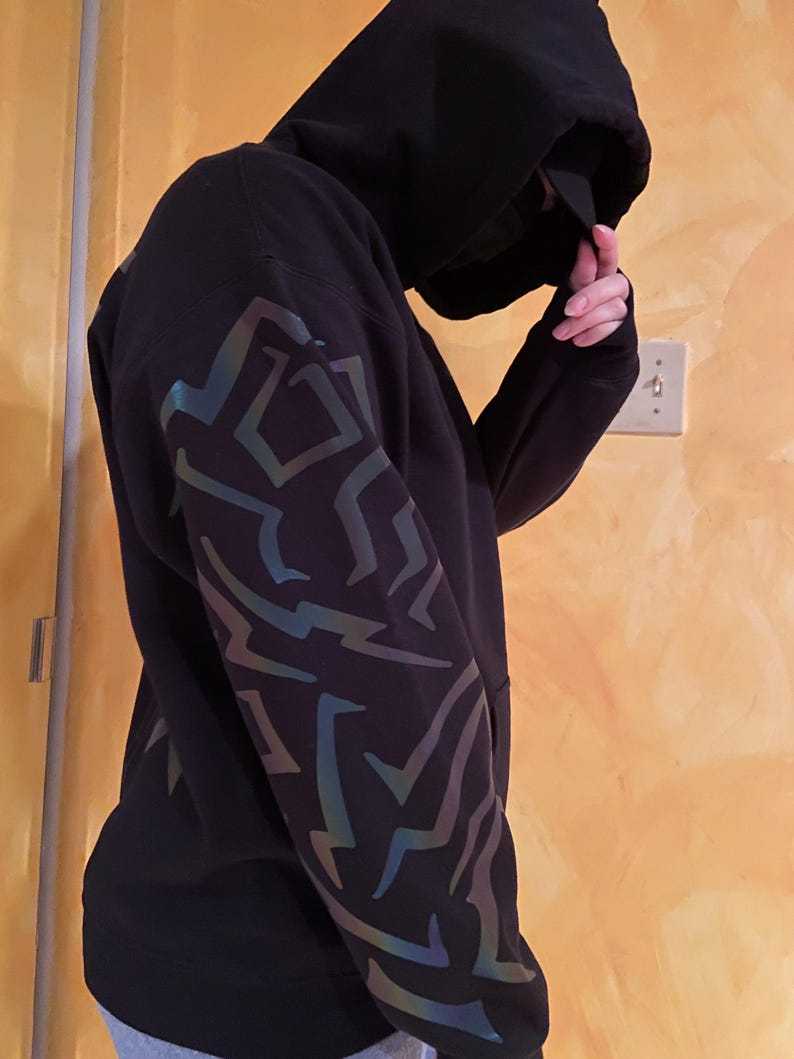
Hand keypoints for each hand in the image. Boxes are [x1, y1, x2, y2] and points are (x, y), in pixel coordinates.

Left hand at [551, 225, 629, 346]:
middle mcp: (616, 286)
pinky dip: (591, 335)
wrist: (581, 335)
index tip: (597, 230)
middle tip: (569, 310)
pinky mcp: (621, 327)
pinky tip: (577, 339)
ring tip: (561, 332)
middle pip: (613, 285)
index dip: (607, 242)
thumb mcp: (574, 286)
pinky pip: (609, 329)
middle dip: (590, 297)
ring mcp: (621, 306)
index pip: (609, 252)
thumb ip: (581, 270)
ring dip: (582, 322)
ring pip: (610, 309)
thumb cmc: (578, 304)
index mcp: (603, 270)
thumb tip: (585, 248)